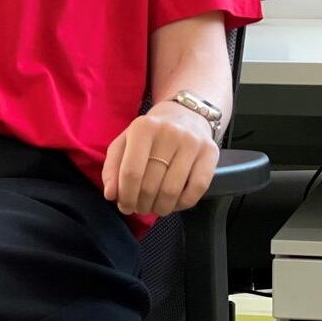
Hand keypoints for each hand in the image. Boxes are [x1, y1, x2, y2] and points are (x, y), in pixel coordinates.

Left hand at [101, 101, 219, 216]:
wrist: (185, 113)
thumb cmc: (151, 134)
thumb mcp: (125, 141)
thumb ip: (112, 167)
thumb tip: (110, 195)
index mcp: (143, 127)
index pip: (131, 172)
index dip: (125, 196)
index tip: (124, 206)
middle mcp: (169, 132)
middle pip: (150, 185)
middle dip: (141, 204)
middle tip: (139, 208)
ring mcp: (192, 142)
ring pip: (172, 191)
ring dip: (160, 208)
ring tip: (155, 207)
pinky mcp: (210, 152)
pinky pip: (197, 189)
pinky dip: (183, 203)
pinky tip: (175, 202)